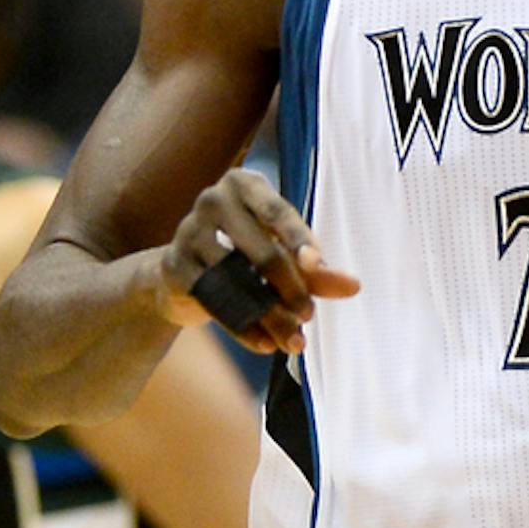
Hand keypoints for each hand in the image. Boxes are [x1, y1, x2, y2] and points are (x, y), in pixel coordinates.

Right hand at [153, 169, 359, 353]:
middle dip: (291, 289)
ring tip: (294, 340)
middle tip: (309, 315)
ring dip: (271, 316)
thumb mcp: (280, 252)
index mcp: (244, 184)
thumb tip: (354, 286)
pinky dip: (244, 328)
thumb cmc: (243, 253)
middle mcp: (213, 200)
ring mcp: (188, 232)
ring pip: (240, 283)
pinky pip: (215, 303)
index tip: (316, 264)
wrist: (181, 273)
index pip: (277, 211)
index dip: (299, 239)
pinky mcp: (174, 267)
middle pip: (262, 252)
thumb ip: (315, 268)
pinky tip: (265, 344)